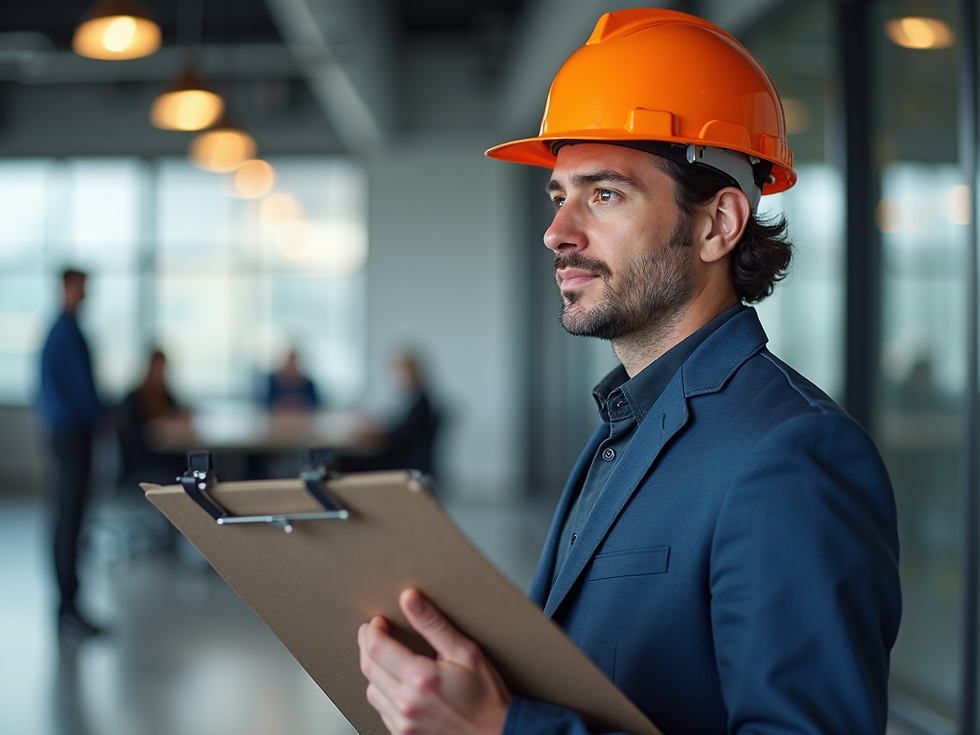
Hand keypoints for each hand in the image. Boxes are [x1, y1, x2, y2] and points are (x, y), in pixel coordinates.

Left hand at [358, 588, 510, 734]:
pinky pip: (381, 710)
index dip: (373, 630)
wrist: (495, 734)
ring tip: (384, 656)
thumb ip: (433, 624)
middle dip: (367, 644)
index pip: (378, 648)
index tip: (378, 621)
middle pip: (368, 667)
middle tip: (373, 631)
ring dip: (373, 670)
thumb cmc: (486, 696)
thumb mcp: (465, 652)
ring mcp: (404, 723)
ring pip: (371, 690)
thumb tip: (410, 599)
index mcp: (422, 679)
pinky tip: (395, 682)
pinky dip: (382, 692)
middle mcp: (407, 703)